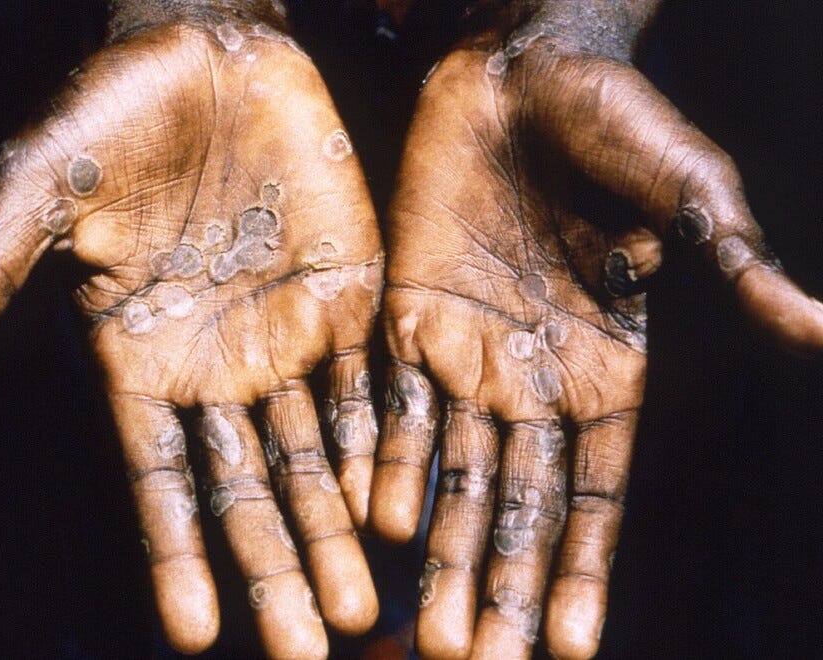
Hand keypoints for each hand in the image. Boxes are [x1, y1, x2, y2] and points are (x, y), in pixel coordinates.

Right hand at [0, 19, 380, 657]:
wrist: (213, 57)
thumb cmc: (122, 110)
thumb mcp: (51, 182)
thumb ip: (1, 257)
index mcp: (143, 356)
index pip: (161, 479)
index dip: (176, 556)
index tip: (195, 639)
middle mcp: (219, 363)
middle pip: (250, 488)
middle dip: (275, 568)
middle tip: (305, 651)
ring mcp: (288, 335)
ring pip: (318, 453)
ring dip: (336, 528)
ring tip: (358, 606)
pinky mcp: (348, 297)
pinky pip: (369, 384)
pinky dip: (382, 444)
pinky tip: (393, 506)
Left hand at [370, 16, 822, 659]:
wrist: (521, 72)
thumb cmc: (615, 121)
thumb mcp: (688, 194)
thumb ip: (733, 269)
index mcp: (608, 370)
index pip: (596, 494)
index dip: (586, 569)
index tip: (573, 649)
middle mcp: (534, 380)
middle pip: (518, 506)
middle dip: (503, 586)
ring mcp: (466, 354)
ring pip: (449, 474)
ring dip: (440, 551)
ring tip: (429, 635)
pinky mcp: (405, 318)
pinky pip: (389, 407)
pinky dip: (383, 464)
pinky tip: (377, 525)